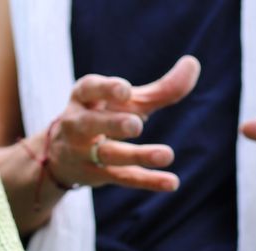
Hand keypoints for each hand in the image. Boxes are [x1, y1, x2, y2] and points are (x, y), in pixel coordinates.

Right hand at [42, 55, 200, 192]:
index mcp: (83, 97)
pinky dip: (147, 181)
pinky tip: (171, 182)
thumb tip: (193, 64)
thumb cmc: (104, 116)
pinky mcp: (95, 176)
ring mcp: (83, 152)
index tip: (125, 91)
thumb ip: (160, 88)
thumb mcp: (126, 102)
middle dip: (113, 124)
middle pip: (91, 124)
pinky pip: (123, 178)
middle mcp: (77, 124)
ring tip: (167, 154)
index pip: (90, 89)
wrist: (62, 156)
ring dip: (137, 155)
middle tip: (136, 124)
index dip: (106, 89)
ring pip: (109, 155)